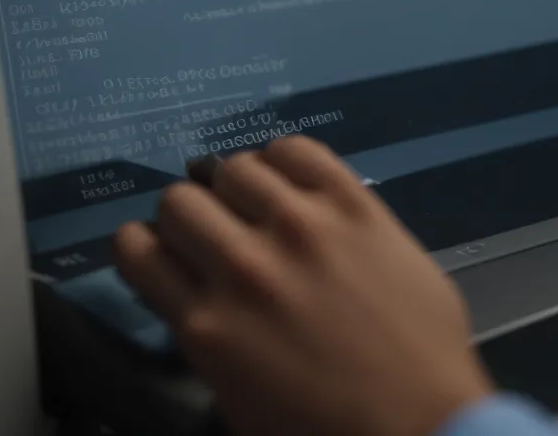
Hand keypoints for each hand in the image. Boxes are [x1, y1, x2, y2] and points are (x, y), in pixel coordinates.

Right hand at [114, 137, 493, 435]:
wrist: (422, 424)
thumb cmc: (325, 430)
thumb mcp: (236, 399)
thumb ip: (207, 336)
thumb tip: (196, 295)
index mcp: (206, 324)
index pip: (135, 248)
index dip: (146, 247)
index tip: (166, 254)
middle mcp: (243, 265)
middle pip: (178, 200)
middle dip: (189, 218)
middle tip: (217, 236)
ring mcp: (302, 227)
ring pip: (233, 167)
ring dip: (237, 189)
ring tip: (260, 210)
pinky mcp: (355, 206)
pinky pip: (297, 150)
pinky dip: (285, 162)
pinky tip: (295, 186)